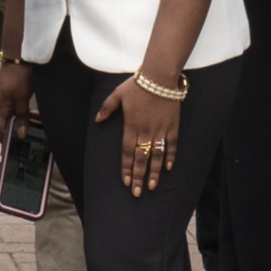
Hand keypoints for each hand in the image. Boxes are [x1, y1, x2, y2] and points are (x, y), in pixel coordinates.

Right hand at [0, 60, 31, 135]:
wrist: (17, 57)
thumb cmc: (18, 77)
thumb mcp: (22, 98)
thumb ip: (21, 116)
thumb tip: (20, 133)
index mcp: (0, 108)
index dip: (5, 140)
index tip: (13, 150)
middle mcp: (0, 105)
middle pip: (5, 124)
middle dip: (14, 133)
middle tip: (27, 141)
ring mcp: (4, 99)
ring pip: (11, 116)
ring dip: (20, 122)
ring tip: (33, 128)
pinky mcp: (10, 93)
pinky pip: (14, 108)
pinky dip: (22, 114)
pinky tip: (32, 115)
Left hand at [93, 78, 180, 196]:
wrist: (159, 77)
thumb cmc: (137, 85)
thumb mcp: (116, 95)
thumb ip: (107, 108)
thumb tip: (97, 119)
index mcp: (131, 126)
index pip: (127, 152)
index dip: (127, 168)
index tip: (126, 182)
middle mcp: (145, 131)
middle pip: (141, 158)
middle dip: (139, 177)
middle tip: (138, 193)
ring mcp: (160, 129)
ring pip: (157, 155)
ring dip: (154, 172)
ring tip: (152, 186)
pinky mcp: (172, 126)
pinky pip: (171, 144)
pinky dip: (170, 157)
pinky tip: (168, 168)